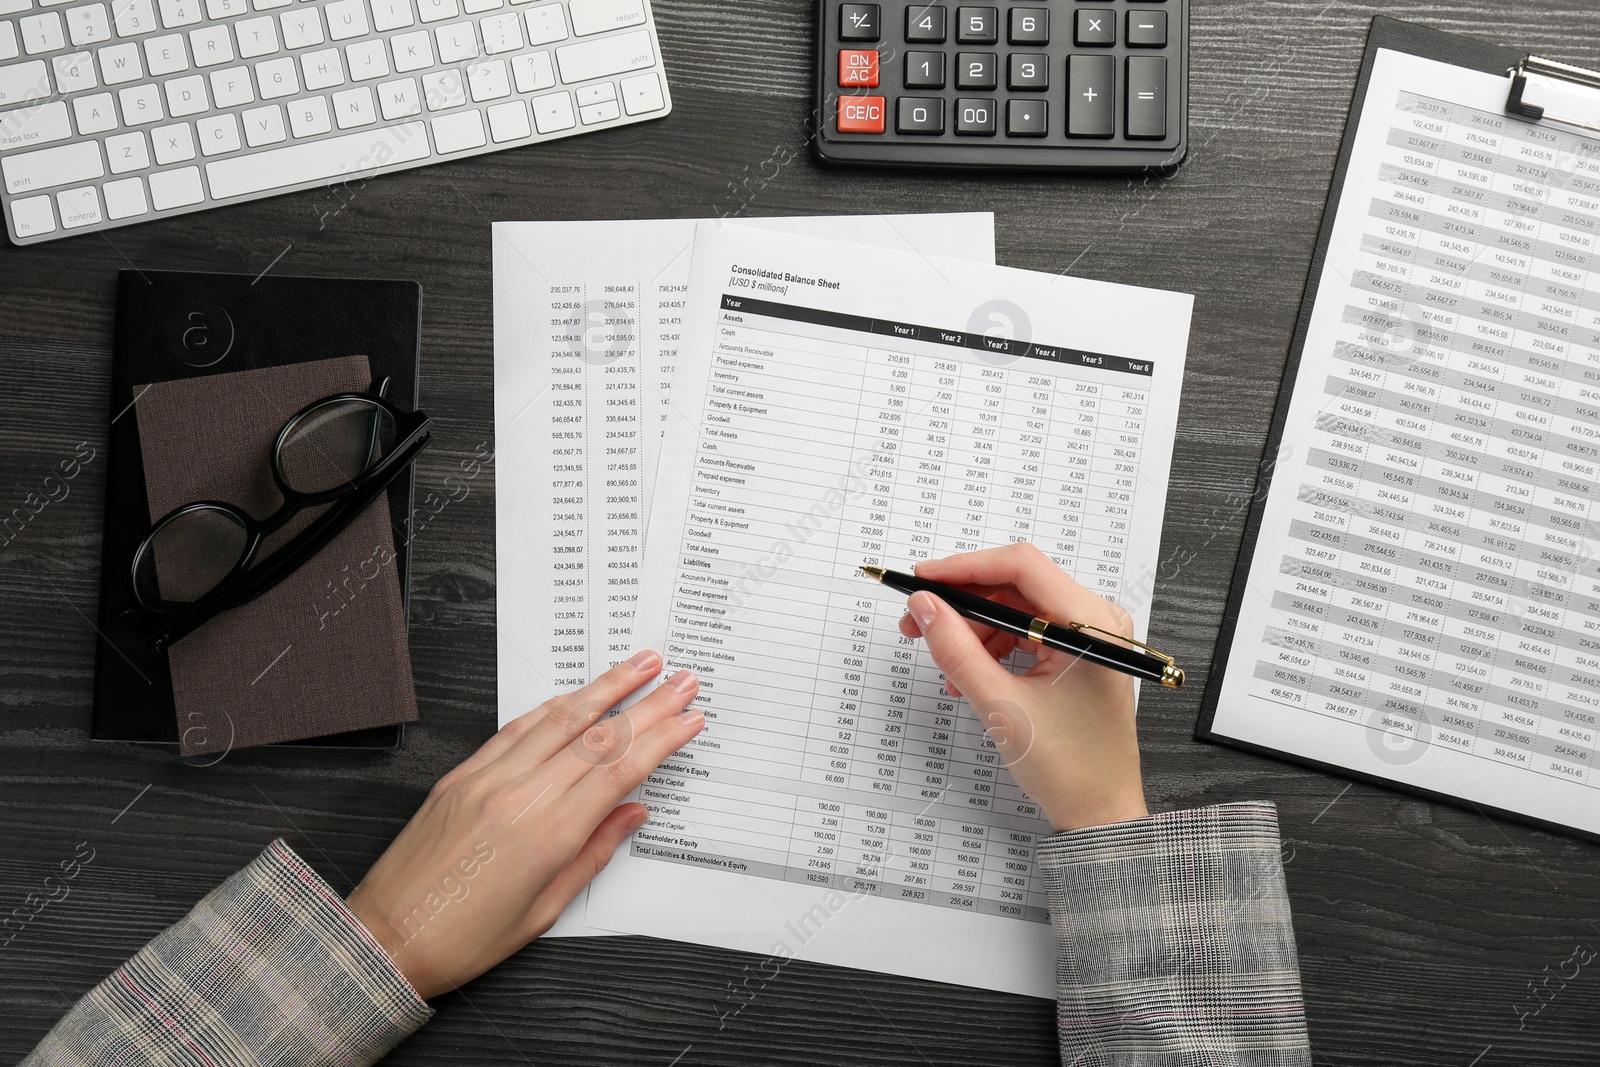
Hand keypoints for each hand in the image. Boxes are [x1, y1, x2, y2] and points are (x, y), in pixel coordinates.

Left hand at [345, 649, 702, 998]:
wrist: (387, 938)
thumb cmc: (463, 938)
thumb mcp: (543, 910)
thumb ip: (593, 853)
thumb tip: (631, 813)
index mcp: (547, 836)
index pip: (620, 771)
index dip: (661, 740)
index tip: (689, 718)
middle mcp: (519, 797)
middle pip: (598, 737)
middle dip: (648, 704)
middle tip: (682, 680)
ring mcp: (487, 780)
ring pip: (559, 719)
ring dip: (606, 688)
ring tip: (639, 664)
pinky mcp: (462, 776)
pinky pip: (516, 729)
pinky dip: (553, 707)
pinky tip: (577, 694)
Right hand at [897, 543, 1146, 831]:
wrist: (1100, 810)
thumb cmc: (1073, 767)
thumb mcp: (1002, 706)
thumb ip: (957, 650)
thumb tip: (926, 609)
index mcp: (1091, 623)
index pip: (1021, 566)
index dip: (965, 567)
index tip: (924, 578)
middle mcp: (1096, 620)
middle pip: (1016, 585)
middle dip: (963, 602)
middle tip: (920, 620)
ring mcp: (1088, 635)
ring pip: (1015, 608)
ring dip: (974, 629)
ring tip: (946, 661)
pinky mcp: (1077, 651)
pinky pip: (1025, 631)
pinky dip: (992, 646)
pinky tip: (969, 673)